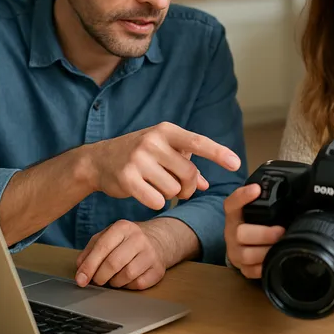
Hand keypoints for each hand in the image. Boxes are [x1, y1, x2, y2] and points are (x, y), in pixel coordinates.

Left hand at [74, 220, 166, 290]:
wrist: (159, 240)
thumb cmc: (127, 241)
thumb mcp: (108, 237)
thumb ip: (90, 251)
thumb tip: (81, 271)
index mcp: (123, 227)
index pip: (102, 248)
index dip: (89, 266)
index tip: (81, 280)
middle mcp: (139, 238)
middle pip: (113, 264)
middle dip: (100, 277)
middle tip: (97, 280)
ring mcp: (151, 253)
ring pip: (126, 276)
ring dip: (114, 282)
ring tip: (113, 278)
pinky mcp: (158, 269)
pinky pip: (138, 284)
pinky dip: (128, 286)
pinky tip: (127, 280)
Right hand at [87, 122, 241, 209]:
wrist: (97, 160)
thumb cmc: (138, 155)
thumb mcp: (162, 151)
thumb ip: (186, 164)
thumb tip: (207, 184)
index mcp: (165, 131)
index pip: (197, 142)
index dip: (218, 153)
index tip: (236, 163)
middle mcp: (153, 141)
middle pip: (188, 174)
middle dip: (188, 187)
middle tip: (181, 189)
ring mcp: (138, 159)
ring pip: (173, 189)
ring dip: (169, 194)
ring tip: (156, 185)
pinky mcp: (127, 177)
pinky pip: (156, 200)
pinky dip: (155, 202)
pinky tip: (146, 193)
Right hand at [224, 184, 285, 278]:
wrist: (240, 242)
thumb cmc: (254, 221)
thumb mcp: (256, 208)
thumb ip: (266, 198)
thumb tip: (291, 189)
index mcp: (234, 214)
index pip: (232, 202)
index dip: (242, 196)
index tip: (256, 189)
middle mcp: (231, 232)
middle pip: (240, 233)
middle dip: (263, 234)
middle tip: (281, 231)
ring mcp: (234, 251)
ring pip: (246, 254)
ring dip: (266, 252)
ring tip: (281, 247)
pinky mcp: (240, 267)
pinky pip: (250, 271)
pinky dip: (264, 267)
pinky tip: (274, 260)